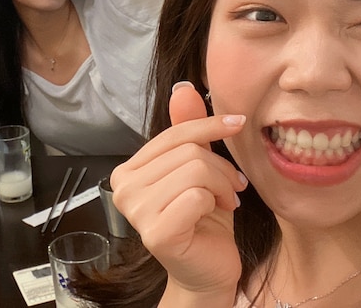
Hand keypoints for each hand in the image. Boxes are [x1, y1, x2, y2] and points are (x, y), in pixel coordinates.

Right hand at [110, 81, 246, 302]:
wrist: (208, 271)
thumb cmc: (203, 221)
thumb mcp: (198, 168)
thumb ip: (187, 132)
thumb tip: (183, 89)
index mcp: (127, 172)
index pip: (172, 134)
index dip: (209, 125)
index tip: (238, 123)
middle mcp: (123, 189)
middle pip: (187, 151)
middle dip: (221, 167)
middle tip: (232, 186)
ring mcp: (136, 212)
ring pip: (195, 170)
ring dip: (222, 185)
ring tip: (226, 200)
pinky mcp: (156, 232)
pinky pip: (197, 196)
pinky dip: (216, 203)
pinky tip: (217, 215)